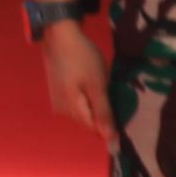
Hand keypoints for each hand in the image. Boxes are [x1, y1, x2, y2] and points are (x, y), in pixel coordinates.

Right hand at [37, 19, 107, 133]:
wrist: (59, 35)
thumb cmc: (82, 58)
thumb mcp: (98, 85)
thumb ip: (104, 113)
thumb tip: (111, 141)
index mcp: (72, 111)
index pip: (97, 130)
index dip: (110, 121)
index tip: (118, 103)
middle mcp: (62, 112)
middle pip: (89, 122)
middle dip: (102, 111)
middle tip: (108, 89)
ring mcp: (58, 102)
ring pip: (83, 112)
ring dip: (94, 103)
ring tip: (98, 83)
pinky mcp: (57, 93)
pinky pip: (76, 103)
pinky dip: (86, 96)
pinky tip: (88, 81)